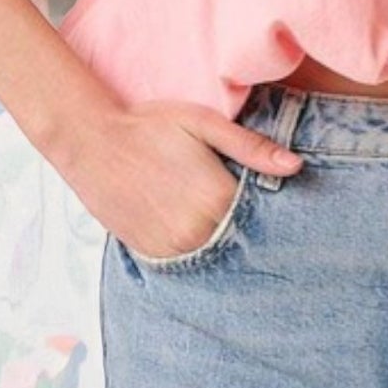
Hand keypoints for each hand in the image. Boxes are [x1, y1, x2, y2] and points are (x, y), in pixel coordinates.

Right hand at [51, 98, 301, 258]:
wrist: (92, 143)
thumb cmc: (150, 126)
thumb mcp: (202, 124)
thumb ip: (250, 147)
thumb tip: (295, 167)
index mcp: (217, 198)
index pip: (263, 216)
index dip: (273, 208)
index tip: (279, 203)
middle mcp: (198, 232)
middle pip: (242, 239)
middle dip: (251, 228)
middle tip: (248, 212)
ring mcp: (173, 248)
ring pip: (215, 255)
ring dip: (223, 242)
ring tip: (215, 216)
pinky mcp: (151, 254)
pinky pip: (187, 263)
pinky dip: (197, 250)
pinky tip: (194, 228)